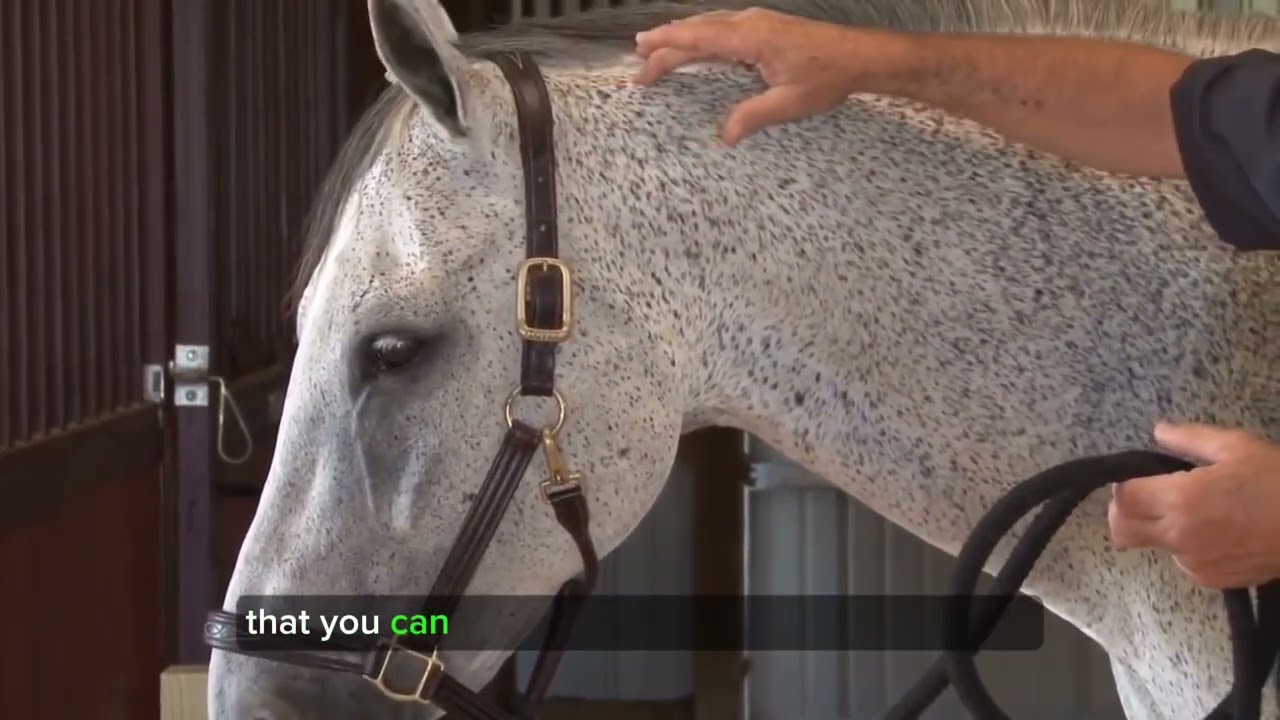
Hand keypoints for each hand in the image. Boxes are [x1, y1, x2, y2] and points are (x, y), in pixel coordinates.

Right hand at [633, 8, 906, 144]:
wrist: (860, 55)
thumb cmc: (827, 78)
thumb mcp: (788, 104)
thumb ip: (752, 117)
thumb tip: (724, 137)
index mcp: (750, 39)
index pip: (697, 41)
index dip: (666, 49)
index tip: (642, 58)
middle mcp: (750, 23)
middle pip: (697, 30)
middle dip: (665, 42)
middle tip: (638, 58)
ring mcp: (758, 20)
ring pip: (709, 23)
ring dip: (682, 35)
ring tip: (657, 46)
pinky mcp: (766, 25)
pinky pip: (723, 25)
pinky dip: (702, 34)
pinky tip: (699, 42)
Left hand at [1109, 422, 1279, 588]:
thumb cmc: (1278, 481)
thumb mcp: (1236, 448)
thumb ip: (1190, 439)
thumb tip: (1159, 431)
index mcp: (1181, 499)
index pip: (1124, 498)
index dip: (1125, 486)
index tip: (1139, 478)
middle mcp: (1179, 535)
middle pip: (1123, 530)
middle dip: (1127, 512)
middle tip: (1148, 497)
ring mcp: (1194, 562)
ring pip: (1153, 545)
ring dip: (1161, 529)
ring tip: (1198, 513)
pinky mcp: (1211, 579)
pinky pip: (1182, 562)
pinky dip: (1188, 547)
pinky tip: (1217, 532)